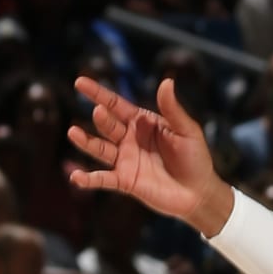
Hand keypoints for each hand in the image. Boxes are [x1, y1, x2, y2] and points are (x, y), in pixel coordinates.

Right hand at [67, 74, 232, 236]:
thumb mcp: (187, 130)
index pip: (116, 104)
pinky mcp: (125, 181)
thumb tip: (167, 80)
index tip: (80, 82)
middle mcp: (129, 139)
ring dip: (86, 142)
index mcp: (142, 123)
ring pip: (100, 148)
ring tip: (73, 132)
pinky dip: (89, 179)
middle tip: (99, 112)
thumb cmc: (195, 158)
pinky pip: (103, 179)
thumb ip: (172, 109)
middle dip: (101, 118)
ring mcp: (125, 160)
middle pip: (108, 125)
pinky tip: (76, 177)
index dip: (98, 93)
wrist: (199, 192)